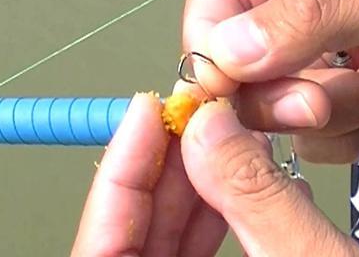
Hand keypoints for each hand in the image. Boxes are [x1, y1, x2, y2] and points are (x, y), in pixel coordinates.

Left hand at [72, 91, 358, 255]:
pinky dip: (222, 223)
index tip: (149, 115)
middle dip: (165, 172)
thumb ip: (257, 197)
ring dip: (194, 192)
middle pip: (131, 248)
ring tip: (223, 138)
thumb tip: (210, 130)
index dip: (120, 176)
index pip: (101, 256)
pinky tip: (249, 186)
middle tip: (193, 117)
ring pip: (166, 255)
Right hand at [183, 0, 358, 160]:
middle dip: (280, 89)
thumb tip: (222, 50)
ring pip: (275, 106)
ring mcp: (327, 58)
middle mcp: (308, 1)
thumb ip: (313, 17)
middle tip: (322, 98)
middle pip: (238, 59)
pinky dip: (349, 134)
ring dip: (330, 110)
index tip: (225, 89)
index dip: (212, 44)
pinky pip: (311, 138)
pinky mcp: (348, 105)